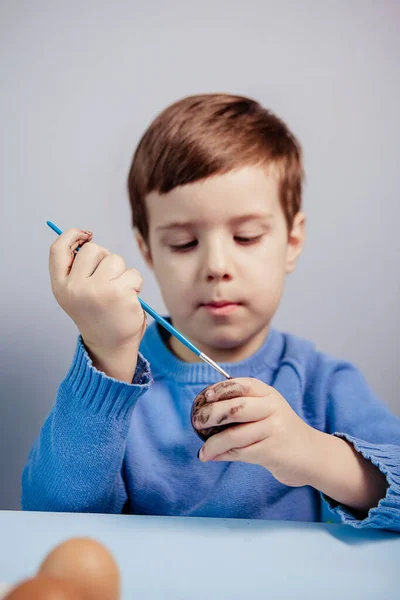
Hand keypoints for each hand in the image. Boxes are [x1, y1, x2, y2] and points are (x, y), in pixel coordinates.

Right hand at [49, 228, 145, 379]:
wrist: (110, 346)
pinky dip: (135, 284)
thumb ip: (76, 269)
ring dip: (122, 273)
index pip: (58, 249)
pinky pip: (133, 274)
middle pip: (93, 249)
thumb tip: (86, 237)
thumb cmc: (96, 314)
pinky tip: (128, 301)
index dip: (72, 235)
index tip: (86, 234)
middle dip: (104, 259)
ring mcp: (99, 290)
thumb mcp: (76, 293)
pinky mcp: (121, 294)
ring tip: (118, 294)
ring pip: (116, 260)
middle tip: (106, 281)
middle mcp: (76, 288)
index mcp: (61, 286)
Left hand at [193, 378, 319, 486]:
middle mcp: (273, 408)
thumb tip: (204, 408)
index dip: (220, 389)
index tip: (204, 397)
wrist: (312, 454)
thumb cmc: (280, 430)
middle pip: (235, 408)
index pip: (242, 384)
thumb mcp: (268, 409)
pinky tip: (213, 457)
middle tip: (196, 422)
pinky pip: (240, 452)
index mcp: (269, 393)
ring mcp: (274, 430)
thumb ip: (243, 405)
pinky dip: (223, 455)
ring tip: (203, 451)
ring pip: (235, 435)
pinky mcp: (273, 451)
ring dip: (213, 444)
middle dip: (211, 415)